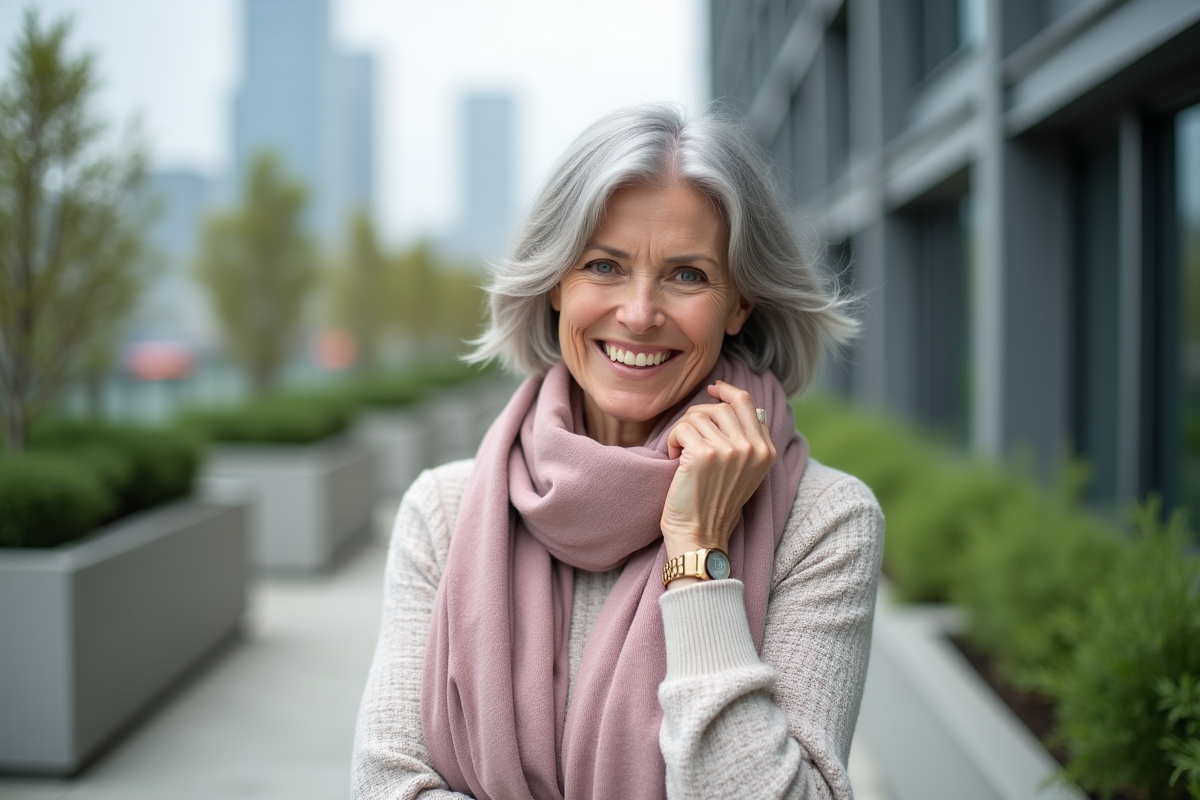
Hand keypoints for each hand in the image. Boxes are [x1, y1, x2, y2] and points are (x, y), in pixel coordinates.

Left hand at [661, 381, 776, 563]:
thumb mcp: (745, 472)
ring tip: (681, 454)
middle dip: (698, 416)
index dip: (727, 392)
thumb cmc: (715, 505)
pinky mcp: (704, 454)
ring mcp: (729, 450)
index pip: (747, 403)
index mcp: (765, 451)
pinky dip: (672, 441)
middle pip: (720, 406)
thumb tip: (736, 402)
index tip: (712, 390)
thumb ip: (747, 440)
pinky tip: (674, 459)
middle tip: (687, 437)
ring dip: (682, 432)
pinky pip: (681, 428)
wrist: (700, 536)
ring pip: (698, 416)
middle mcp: (752, 448)